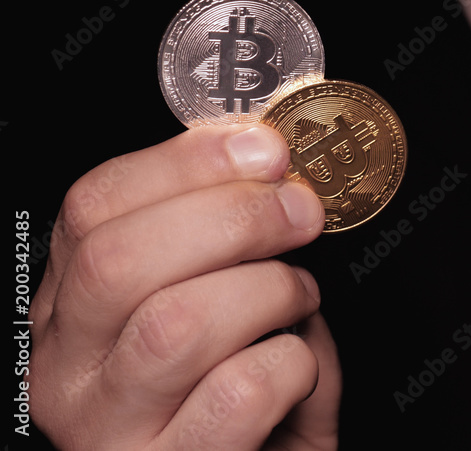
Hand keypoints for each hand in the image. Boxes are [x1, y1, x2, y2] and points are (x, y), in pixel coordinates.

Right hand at [28, 124, 340, 448]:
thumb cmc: (251, 396)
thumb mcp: (229, 305)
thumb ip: (229, 241)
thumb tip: (265, 162)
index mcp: (74, 308)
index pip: (94, 207)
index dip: (186, 163)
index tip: (264, 148)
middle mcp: (68, 370)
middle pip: (119, 260)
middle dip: (234, 217)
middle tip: (301, 212)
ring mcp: (108, 430)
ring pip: (176, 325)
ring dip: (268, 291)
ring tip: (299, 298)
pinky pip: (238, 393)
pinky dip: (291, 363)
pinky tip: (297, 367)